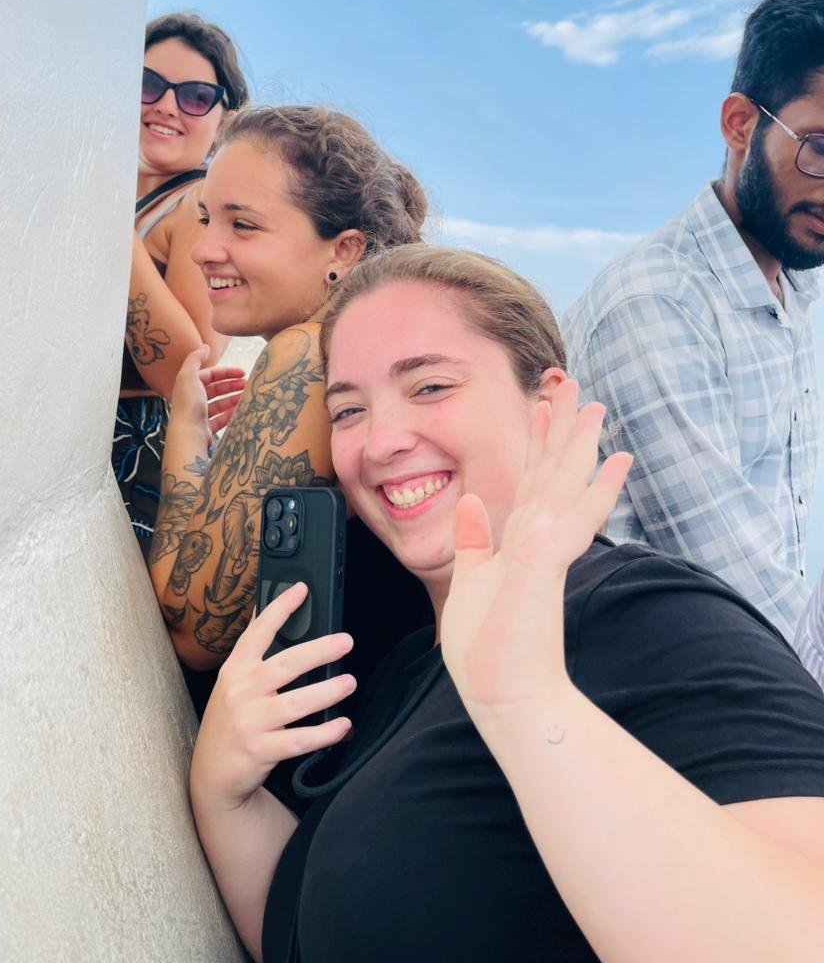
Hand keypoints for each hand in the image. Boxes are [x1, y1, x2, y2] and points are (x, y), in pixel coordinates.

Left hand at [171, 346, 244, 443]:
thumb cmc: (188, 404)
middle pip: (215, 389)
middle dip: (231, 385)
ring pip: (219, 404)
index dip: (226, 372)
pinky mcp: (206, 429)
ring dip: (233, 399)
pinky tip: (241, 412)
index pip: (210, 374)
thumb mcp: (189, 376)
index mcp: (188, 385)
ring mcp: (199, 415)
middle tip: (248, 385)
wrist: (187, 435)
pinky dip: (231, 414)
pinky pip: (221, 419)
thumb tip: (205, 346)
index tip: (243, 372)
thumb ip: (195, 359)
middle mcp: (192, 400)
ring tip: (248, 398)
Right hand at [191, 582, 354, 809]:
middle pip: (285, 665)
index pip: (258, 632)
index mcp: (235, 669)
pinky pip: (299, 740)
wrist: (212, 772)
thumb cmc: (229, 718)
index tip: (302, 590)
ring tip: (349, 682)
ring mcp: (250, 722)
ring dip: (327, 691)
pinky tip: (343, 725)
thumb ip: (251, 646)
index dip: (280, 609)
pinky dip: (324, 733)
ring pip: (296, 703)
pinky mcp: (261, 750)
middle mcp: (241, 692)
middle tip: (346, 642)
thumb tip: (266, 606)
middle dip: (319, 651)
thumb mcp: (232, 680)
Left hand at [440, 380, 630, 723]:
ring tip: (595, 404)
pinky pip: (575, 519)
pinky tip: (616, 462)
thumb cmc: (488, 654)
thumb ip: (473, 542)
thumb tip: (471, 503)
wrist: (507, 700)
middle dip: (561, 427)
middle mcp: (537, 540)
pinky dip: (596, 490)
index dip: (535, 441)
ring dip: (580, 444)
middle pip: (551, 471)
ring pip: (565, 484)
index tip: (539, 404)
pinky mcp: (545, 565)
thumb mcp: (467, 583)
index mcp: (517, 542)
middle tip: (572, 383)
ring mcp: (546, 551)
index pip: (528, 480)